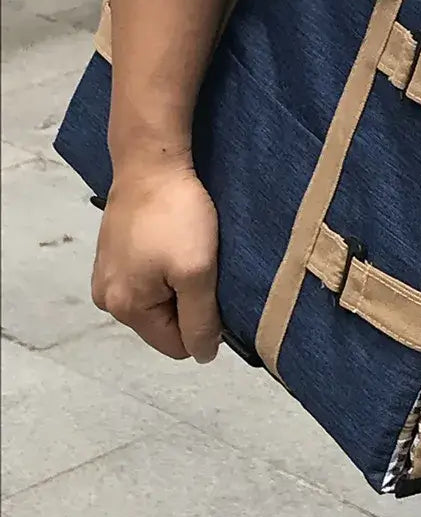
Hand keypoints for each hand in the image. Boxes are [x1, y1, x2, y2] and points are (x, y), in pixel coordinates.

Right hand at [91, 158, 221, 362]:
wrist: (152, 161)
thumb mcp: (197, 271)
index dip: (203, 324)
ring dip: (180, 280)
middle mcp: (108, 297)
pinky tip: (176, 238)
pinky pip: (149, 274)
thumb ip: (200, 319)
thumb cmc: (176, 215)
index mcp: (125, 308)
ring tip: (191, 248)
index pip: (175, 345)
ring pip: (159, 296)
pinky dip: (168, 262)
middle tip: (204, 264)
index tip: (215, 289)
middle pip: (165, 321)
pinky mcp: (115, 250)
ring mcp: (108, 272)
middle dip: (190, 300)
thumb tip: (202, 355)